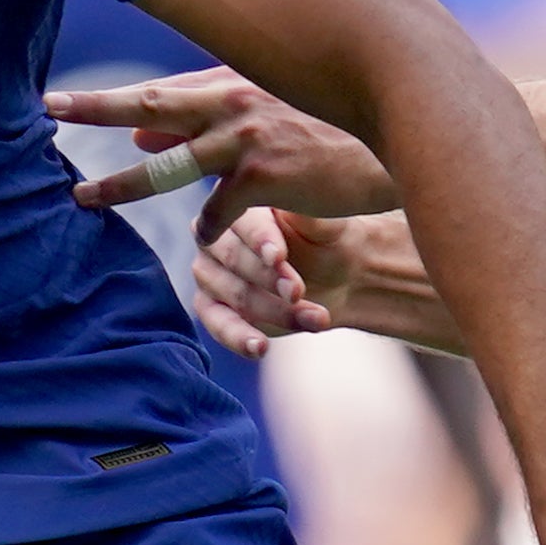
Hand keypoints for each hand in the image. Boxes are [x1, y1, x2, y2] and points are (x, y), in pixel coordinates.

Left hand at [45, 70, 401, 230]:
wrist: (403, 133)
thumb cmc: (335, 125)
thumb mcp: (268, 111)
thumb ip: (204, 121)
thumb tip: (140, 135)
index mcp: (232, 84)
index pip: (158, 92)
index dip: (108, 100)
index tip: (58, 101)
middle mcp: (233, 103)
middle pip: (148, 105)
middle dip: (95, 107)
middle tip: (50, 108)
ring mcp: (247, 138)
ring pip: (169, 166)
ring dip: (121, 184)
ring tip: (82, 198)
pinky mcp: (266, 176)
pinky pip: (219, 213)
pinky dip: (210, 231)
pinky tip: (210, 243)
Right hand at [188, 206, 359, 356]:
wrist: (337, 274)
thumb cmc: (327, 238)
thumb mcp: (325, 223)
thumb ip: (306, 213)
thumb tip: (289, 196)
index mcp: (235, 201)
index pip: (239, 221)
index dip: (260, 240)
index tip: (280, 258)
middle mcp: (212, 235)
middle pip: (234, 260)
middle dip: (270, 280)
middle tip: (299, 293)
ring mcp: (208, 273)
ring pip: (235, 296)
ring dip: (275, 312)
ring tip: (316, 320)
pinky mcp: (211, 308)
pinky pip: (217, 325)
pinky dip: (239, 338)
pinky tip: (260, 349)